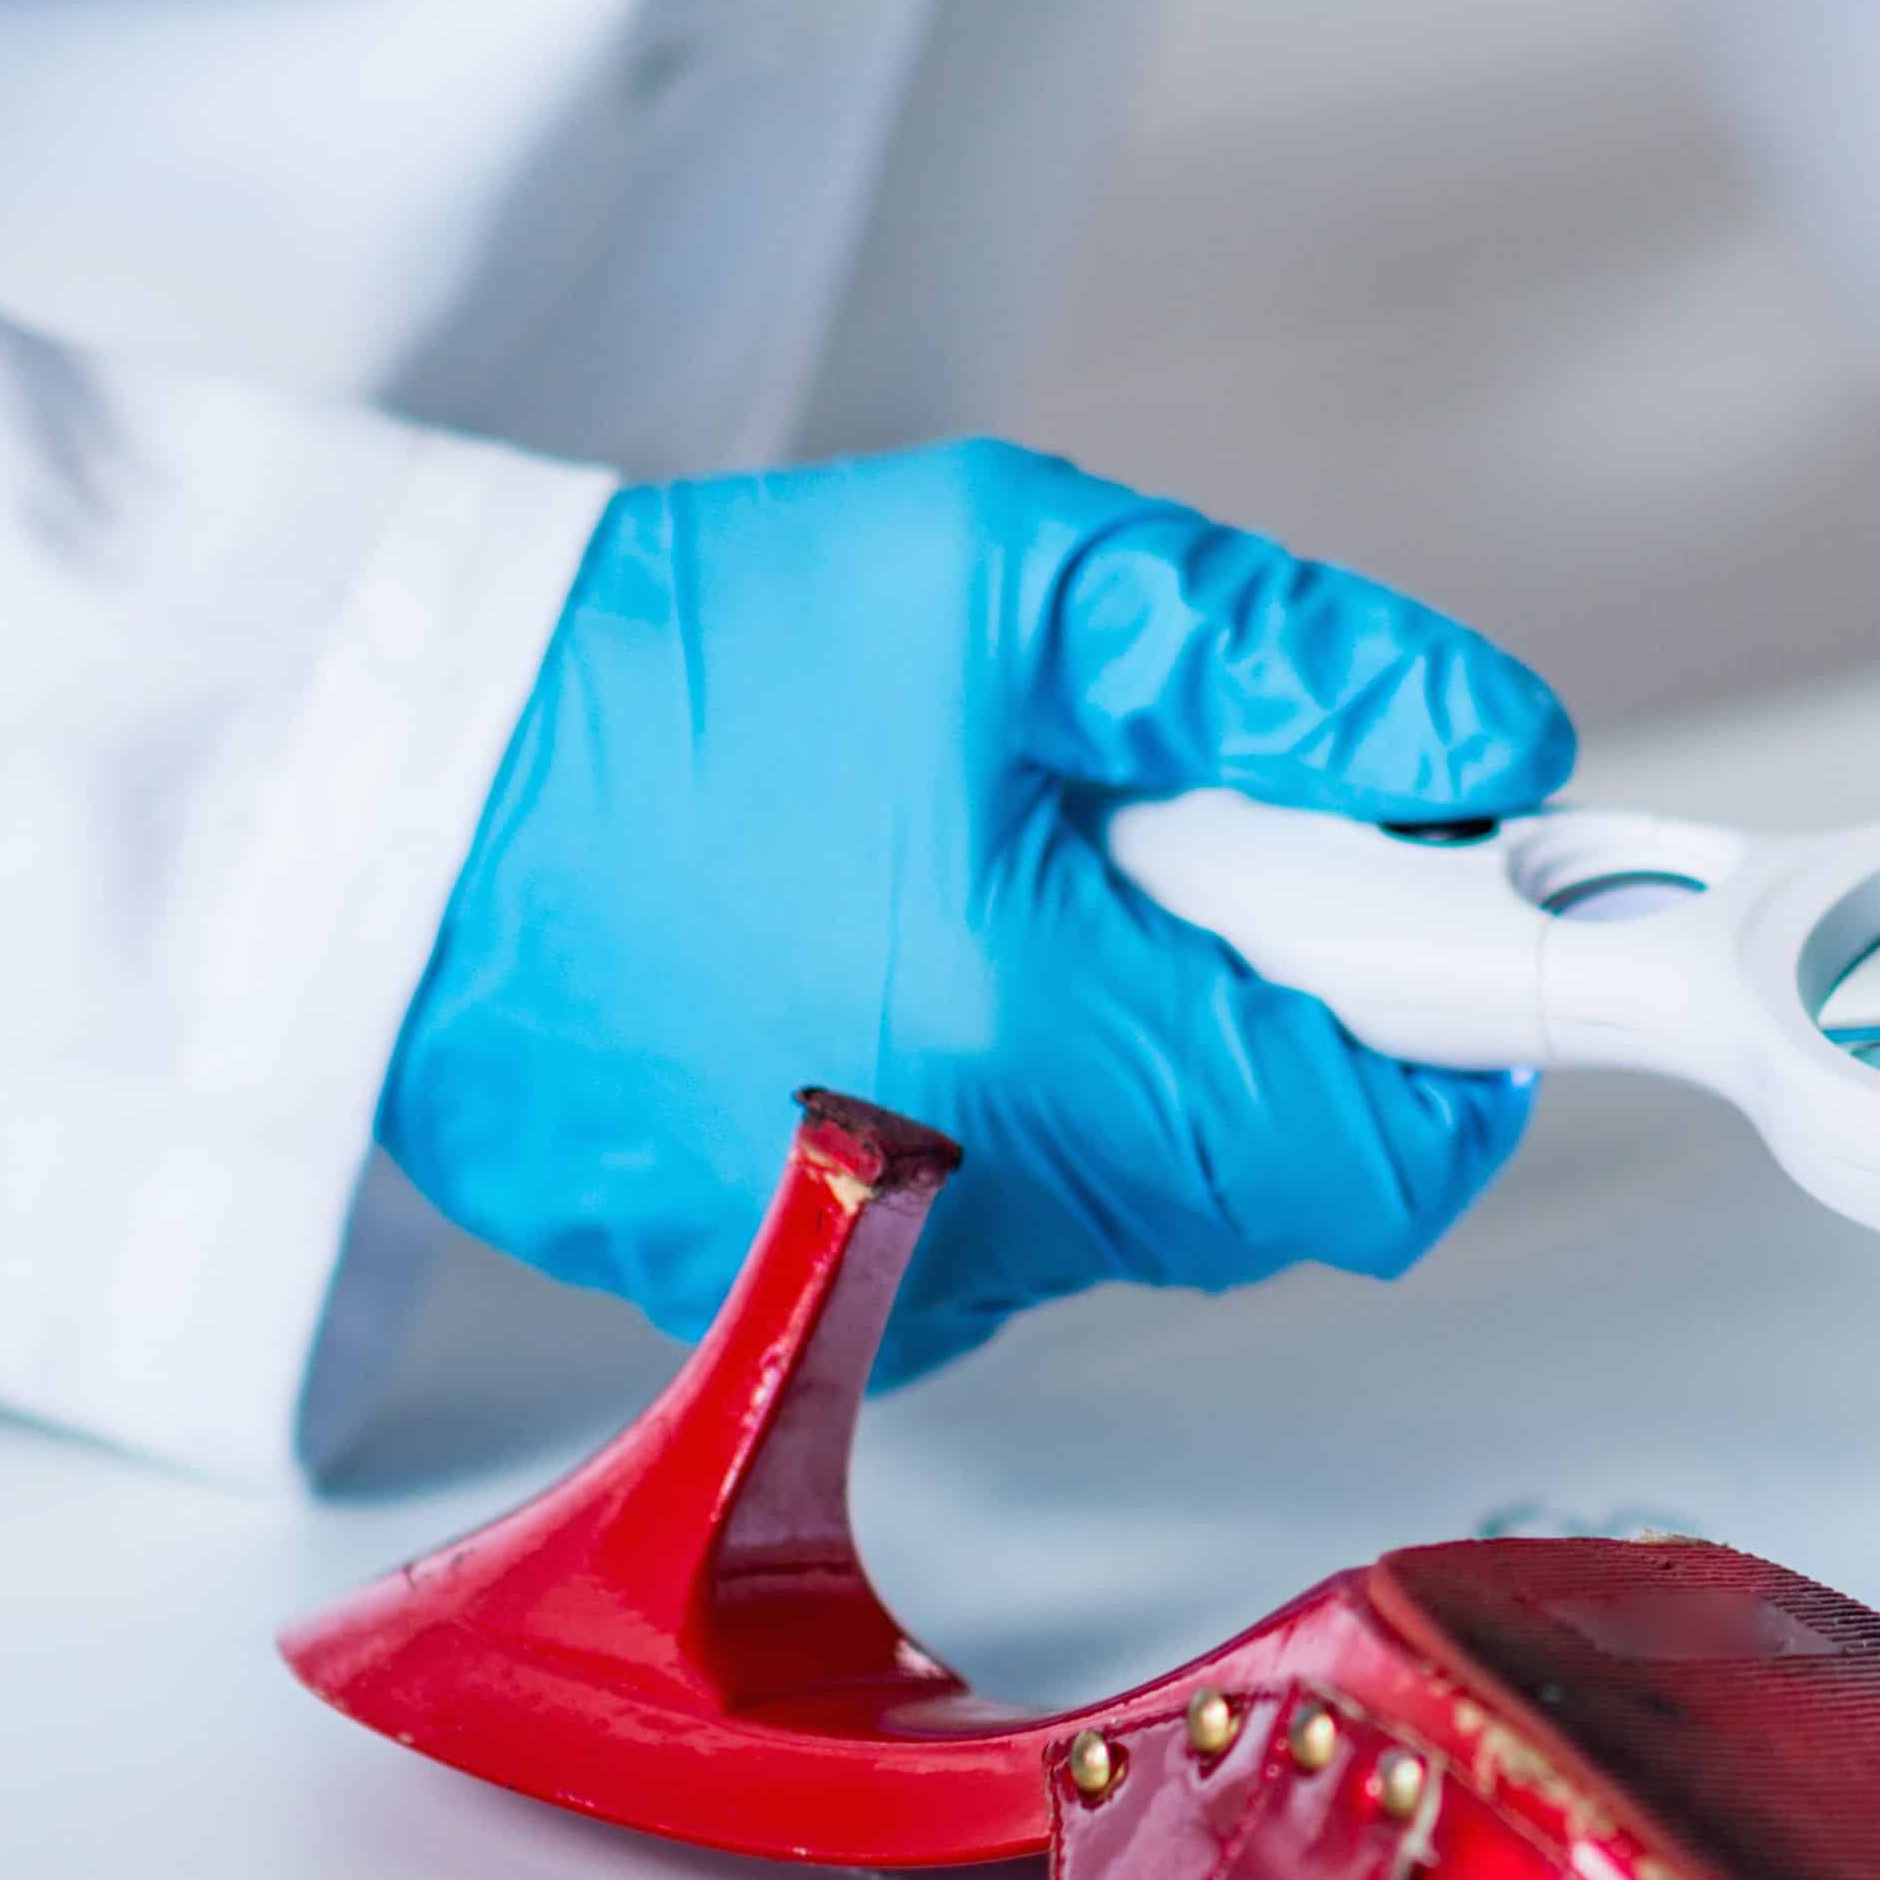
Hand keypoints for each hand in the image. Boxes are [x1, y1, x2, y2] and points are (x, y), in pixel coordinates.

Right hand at [384, 442, 1575, 1373]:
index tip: (1440, 917)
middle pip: (1271, 1184)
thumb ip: (1285, 664)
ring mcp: (861, 1276)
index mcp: (1042, 1037)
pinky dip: (1004, 1127)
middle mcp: (960, 1205)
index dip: (1453, 1026)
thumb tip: (1486, 746)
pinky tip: (901, 984)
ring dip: (1139, 1073)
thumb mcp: (1016, 578)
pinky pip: (991, 1240)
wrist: (393, 779)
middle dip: (1281, 1019)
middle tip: (1175, 853)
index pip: (1389, 1143)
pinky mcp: (776, 1300)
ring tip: (1004, 899)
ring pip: (1136, 1218)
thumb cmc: (681, 668)